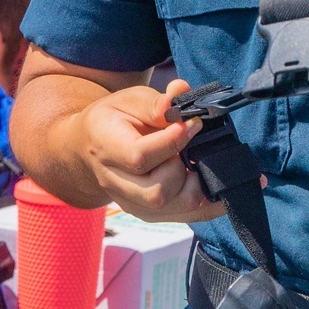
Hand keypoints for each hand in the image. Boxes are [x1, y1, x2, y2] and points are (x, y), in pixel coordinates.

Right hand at [76, 78, 228, 222]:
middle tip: (190, 146)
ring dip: (195, 185)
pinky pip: (184, 217)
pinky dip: (206, 205)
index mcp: (106, 148)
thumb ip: (156, 102)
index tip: (193, 123)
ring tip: (195, 161)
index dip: (172, 142)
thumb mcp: (129, 100)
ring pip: (172, 208)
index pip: (140, 157)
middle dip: (183, 169)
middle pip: (156, 193)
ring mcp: (131, 203)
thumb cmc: (114, 119)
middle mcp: (115, 182)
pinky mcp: (148, 213)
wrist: (92, 146)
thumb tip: (181, 91)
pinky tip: (216, 185)